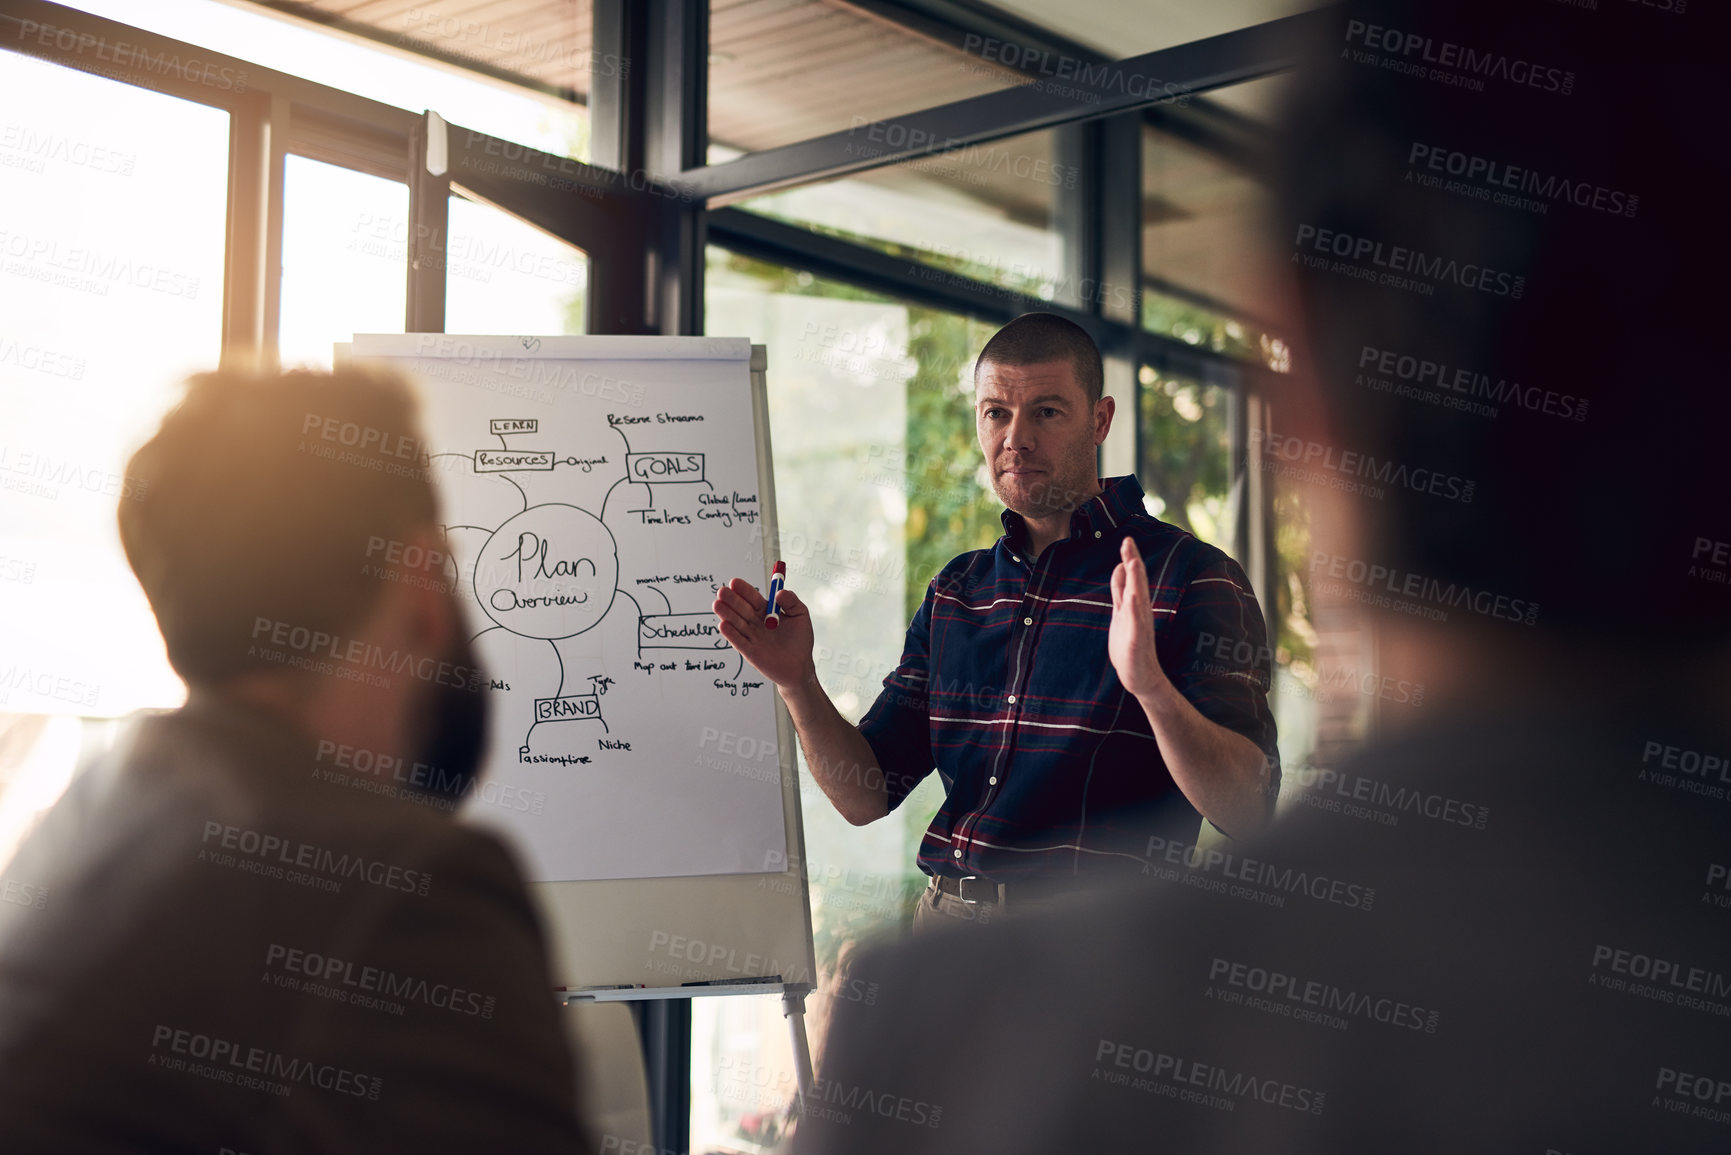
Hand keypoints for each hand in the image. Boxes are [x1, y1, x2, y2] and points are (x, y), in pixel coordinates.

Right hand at [713, 577, 815, 690]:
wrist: (800, 667)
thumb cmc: (800, 641)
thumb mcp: (800, 615)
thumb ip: (792, 601)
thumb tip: (779, 592)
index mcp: (766, 611)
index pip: (752, 598)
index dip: (744, 590)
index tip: (735, 582)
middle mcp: (756, 623)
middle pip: (741, 609)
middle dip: (732, 600)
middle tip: (723, 591)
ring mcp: (751, 637)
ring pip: (737, 623)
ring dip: (727, 614)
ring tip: (717, 604)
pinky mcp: (749, 652)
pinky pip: (738, 641)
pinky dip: (730, 633)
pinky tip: (723, 624)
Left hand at [1108, 536, 1169, 700]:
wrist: (1140, 676)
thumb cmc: (1130, 643)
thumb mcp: (1122, 610)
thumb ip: (1121, 589)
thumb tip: (1120, 566)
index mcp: (1134, 604)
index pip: (1131, 577)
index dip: (1129, 558)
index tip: (1127, 538)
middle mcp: (1139, 611)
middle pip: (1136, 583)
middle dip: (1132, 562)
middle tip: (1129, 542)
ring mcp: (1139, 626)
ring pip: (1138, 599)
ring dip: (1136, 581)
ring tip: (1133, 562)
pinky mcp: (1136, 642)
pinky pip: (1136, 624)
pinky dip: (1135, 611)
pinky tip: (1133, 598)